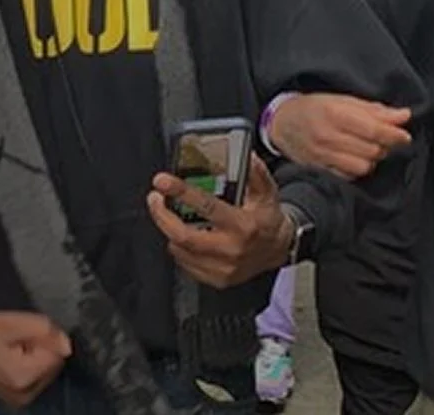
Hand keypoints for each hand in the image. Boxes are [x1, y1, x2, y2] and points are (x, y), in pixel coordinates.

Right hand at [0, 299, 71, 408]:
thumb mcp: (14, 322)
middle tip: (17, 341)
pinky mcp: (14, 399)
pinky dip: (27, 368)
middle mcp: (22, 394)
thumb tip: (67, 346)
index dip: (45, 340)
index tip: (26, 334)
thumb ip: (46, 331)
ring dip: (34, 359)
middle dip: (41, 350)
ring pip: (44, 373)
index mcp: (23, 377)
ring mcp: (17, 399)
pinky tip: (10, 357)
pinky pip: (33, 380)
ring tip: (11, 348)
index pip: (56, 356)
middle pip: (52, 366)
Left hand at [146, 155, 293, 288]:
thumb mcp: (266, 192)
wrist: (278, 249)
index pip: (206, 207)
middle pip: (183, 236)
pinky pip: (186, 265)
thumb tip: (246, 155)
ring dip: (168, 231)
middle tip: (154, 199)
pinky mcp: (217, 279)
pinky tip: (182, 236)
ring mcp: (224, 268)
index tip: (162, 181)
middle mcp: (232, 249)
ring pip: (180, 251)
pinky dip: (179, 248)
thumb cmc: (268, 219)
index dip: (181, 192)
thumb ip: (255, 173)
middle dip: (161, 216)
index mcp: (243, 225)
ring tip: (167, 215)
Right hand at [269, 93, 411, 178]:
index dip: (395, 135)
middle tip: (382, 139)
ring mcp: (322, 155)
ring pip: (363, 167)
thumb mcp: (342, 101)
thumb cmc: (314, 108)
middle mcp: (327, 136)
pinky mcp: (319, 169)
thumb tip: (404, 116)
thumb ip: (374, 110)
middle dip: (384, 146)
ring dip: (371, 159)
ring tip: (367, 150)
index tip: (404, 136)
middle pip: (372, 151)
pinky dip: (357, 169)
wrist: (282, 123)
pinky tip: (353, 158)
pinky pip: (349, 176)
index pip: (374, 130)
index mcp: (334, 114)